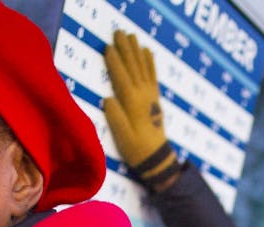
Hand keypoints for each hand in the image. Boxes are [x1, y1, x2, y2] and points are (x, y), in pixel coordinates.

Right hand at [102, 30, 176, 184]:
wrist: (156, 158)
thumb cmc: (135, 149)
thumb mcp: (122, 137)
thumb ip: (115, 117)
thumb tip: (108, 98)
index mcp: (132, 103)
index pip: (121, 77)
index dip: (114, 62)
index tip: (108, 46)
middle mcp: (143, 95)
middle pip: (133, 67)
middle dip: (125, 48)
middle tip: (119, 32)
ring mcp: (151, 95)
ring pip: (143, 67)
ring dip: (136, 50)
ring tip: (131, 36)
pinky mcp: (155, 98)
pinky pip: (152, 75)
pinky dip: (149, 62)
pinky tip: (147, 51)